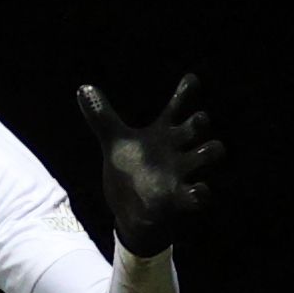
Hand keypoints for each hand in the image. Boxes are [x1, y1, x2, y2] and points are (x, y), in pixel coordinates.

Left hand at [75, 75, 221, 255]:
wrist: (132, 213)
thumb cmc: (131, 173)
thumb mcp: (115, 143)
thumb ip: (102, 118)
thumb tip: (83, 88)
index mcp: (163, 133)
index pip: (178, 106)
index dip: (186, 91)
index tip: (191, 79)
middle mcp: (177, 149)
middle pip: (198, 127)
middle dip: (200, 121)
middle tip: (197, 120)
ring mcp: (182, 173)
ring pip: (209, 154)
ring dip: (210, 150)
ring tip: (208, 149)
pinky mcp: (180, 199)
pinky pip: (199, 195)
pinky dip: (201, 192)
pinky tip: (198, 189)